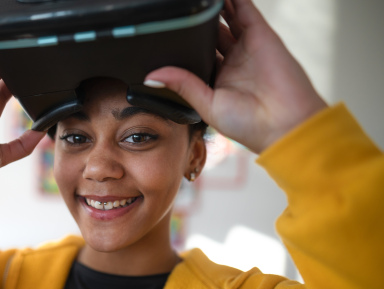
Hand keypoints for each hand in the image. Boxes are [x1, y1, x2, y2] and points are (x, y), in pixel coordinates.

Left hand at [145, 0, 326, 152]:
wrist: (286, 124)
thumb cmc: (250, 125)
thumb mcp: (207, 105)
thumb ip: (183, 85)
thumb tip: (152, 77)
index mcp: (217, 80)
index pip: (196, 55)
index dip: (184, 44)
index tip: (166, 32)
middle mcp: (232, 61)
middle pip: (210, 33)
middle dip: (197, 21)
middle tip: (180, 9)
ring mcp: (247, 46)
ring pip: (226, 17)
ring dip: (214, 6)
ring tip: (197, 0)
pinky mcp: (261, 34)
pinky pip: (244, 9)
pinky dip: (233, 0)